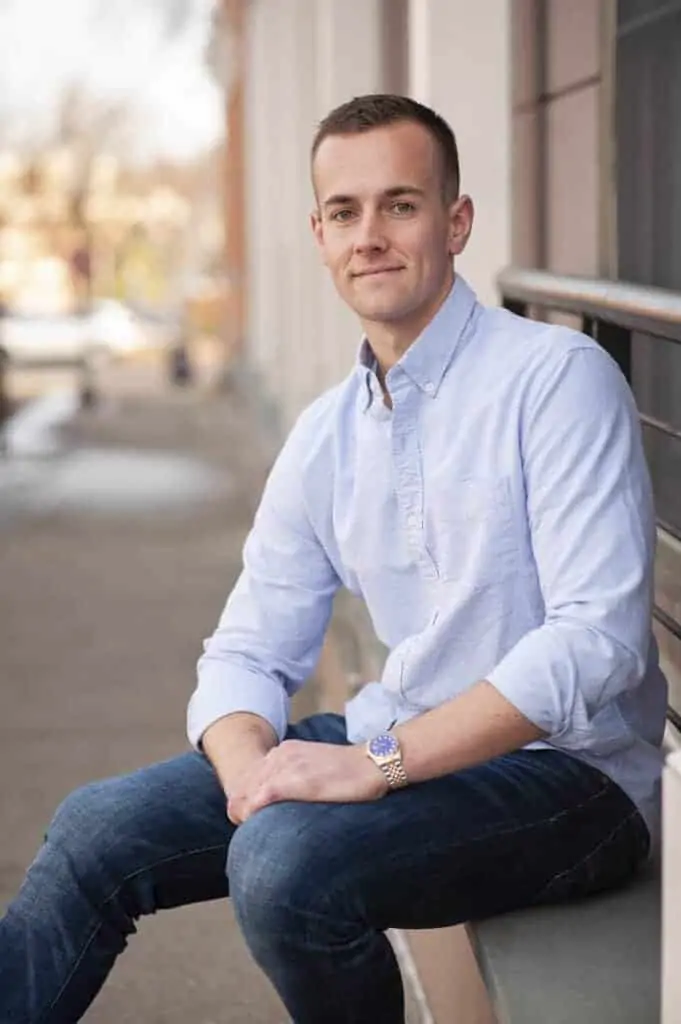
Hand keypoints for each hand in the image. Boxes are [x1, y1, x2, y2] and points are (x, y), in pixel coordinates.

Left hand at [226, 740, 387, 823]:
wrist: (373, 764)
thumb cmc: (352, 773)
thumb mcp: (316, 769)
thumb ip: (297, 778)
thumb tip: (285, 800)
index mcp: (285, 751)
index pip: (249, 778)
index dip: (246, 801)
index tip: (253, 819)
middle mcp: (280, 755)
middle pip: (242, 786)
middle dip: (241, 809)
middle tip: (251, 830)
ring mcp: (285, 766)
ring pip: (246, 793)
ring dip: (245, 813)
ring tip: (254, 833)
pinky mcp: (293, 781)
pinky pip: (258, 800)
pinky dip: (252, 814)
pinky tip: (257, 826)